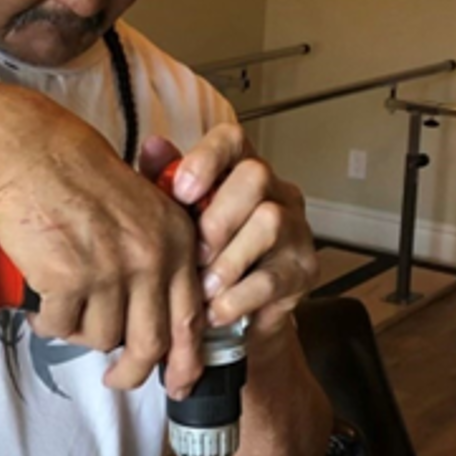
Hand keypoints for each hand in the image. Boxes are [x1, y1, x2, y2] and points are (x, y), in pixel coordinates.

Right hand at [0, 98, 204, 392]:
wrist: (31, 151)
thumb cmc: (77, 170)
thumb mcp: (141, 205)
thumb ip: (156, 254)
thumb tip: (152, 312)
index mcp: (174, 241)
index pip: (190, 318)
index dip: (185, 361)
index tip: (178, 381)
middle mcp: (149, 259)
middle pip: (149, 344)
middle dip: (131, 372)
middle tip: (117, 380)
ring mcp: (110, 272)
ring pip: (100, 337)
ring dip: (78, 331)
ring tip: (63, 305)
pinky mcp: (68, 280)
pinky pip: (60, 325)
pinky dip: (47, 320)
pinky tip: (41, 299)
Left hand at [138, 126, 317, 342]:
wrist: (234, 316)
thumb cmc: (203, 255)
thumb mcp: (176, 217)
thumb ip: (164, 182)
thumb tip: (153, 147)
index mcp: (240, 170)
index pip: (231, 139)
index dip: (206, 158)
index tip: (180, 190)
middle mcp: (274, 192)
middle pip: (255, 176)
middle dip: (217, 217)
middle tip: (193, 253)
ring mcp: (295, 230)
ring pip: (269, 223)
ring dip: (227, 260)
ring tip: (202, 287)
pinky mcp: (303, 271)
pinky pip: (271, 279)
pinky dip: (235, 298)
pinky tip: (214, 310)